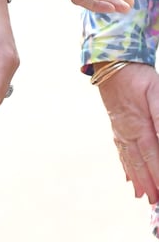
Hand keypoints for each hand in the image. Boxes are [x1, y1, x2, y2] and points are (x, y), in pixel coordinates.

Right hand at [99, 62, 158, 202]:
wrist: (112, 62)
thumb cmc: (138, 75)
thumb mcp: (156, 92)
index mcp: (139, 125)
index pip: (152, 156)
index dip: (158, 176)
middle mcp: (127, 131)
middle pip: (140, 162)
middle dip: (149, 184)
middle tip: (155, 204)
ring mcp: (120, 128)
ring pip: (129, 158)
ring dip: (137, 178)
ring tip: (143, 196)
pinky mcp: (116, 124)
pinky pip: (120, 149)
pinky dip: (125, 165)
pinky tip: (128, 175)